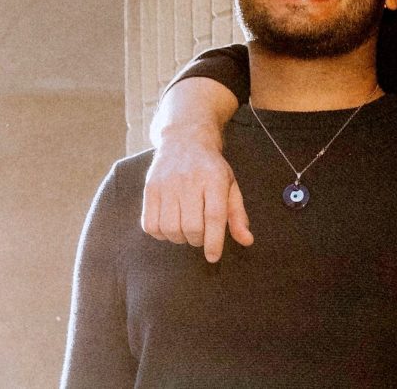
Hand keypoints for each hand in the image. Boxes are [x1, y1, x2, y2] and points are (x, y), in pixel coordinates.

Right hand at [141, 130, 252, 261]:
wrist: (185, 140)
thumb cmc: (211, 168)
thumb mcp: (230, 186)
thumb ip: (237, 215)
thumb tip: (247, 241)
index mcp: (214, 179)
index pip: (214, 216)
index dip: (214, 241)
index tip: (213, 256)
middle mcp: (189, 181)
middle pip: (192, 226)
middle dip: (197, 240)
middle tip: (200, 235)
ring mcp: (166, 184)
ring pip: (170, 228)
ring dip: (179, 238)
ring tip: (186, 230)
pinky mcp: (149, 189)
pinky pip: (150, 224)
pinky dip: (160, 234)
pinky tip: (169, 226)